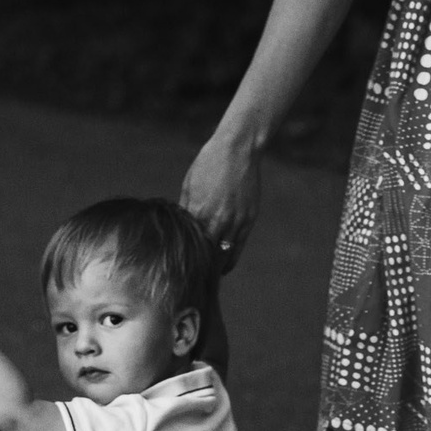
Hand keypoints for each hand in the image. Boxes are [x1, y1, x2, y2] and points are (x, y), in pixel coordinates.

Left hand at [180, 132, 260, 271]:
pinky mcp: (249, 219)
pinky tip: (224, 264)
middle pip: (209, 257)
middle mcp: (219, 221)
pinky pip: (239, 246)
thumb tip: (181, 229)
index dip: (187, 261)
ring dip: (217, 267)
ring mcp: (237, 221)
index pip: (192, 247)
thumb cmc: (208, 164)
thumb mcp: (190, 186)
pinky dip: (230, 256)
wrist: (238, 149)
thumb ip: (186, 211)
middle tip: (194, 281)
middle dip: (202, 270)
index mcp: (199, 212)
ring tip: (209, 276)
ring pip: (226, 255)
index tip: (181, 272)